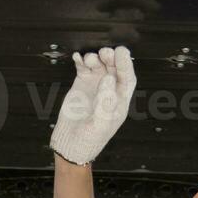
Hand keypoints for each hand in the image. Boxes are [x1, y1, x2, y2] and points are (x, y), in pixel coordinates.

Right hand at [48, 45, 134, 165]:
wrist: (70, 144)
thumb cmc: (90, 139)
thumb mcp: (101, 124)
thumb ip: (106, 101)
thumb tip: (109, 78)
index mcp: (119, 100)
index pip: (127, 78)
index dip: (125, 64)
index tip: (121, 52)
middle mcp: (109, 90)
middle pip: (113, 68)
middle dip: (110, 58)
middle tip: (104, 53)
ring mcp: (95, 86)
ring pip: (98, 65)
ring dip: (95, 58)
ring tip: (89, 58)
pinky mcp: (81, 84)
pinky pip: (83, 68)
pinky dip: (80, 60)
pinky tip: (77, 57)